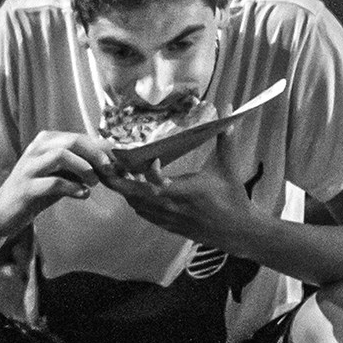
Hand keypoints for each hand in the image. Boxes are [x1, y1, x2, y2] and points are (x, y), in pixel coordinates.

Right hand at [0, 130, 110, 229]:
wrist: (4, 210)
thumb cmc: (37, 190)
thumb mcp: (61, 174)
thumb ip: (80, 166)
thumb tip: (111, 163)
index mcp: (46, 141)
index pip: (79, 137)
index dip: (101, 148)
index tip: (117, 161)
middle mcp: (36, 149)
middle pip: (72, 141)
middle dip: (96, 154)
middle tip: (109, 169)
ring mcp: (29, 168)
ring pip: (61, 156)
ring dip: (83, 169)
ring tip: (93, 182)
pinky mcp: (26, 188)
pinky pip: (53, 183)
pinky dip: (73, 188)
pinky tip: (82, 194)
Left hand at [96, 153, 257, 254]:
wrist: (238, 231)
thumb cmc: (233, 198)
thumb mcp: (229, 167)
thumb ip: (226, 139)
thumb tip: (229, 110)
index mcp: (187, 192)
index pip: (156, 185)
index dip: (149, 172)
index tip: (153, 159)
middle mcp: (173, 207)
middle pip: (135, 196)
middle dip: (116, 181)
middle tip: (103, 164)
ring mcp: (169, 219)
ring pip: (136, 206)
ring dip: (125, 189)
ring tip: (118, 171)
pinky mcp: (169, 226)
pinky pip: (145, 214)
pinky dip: (135, 200)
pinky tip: (135, 187)